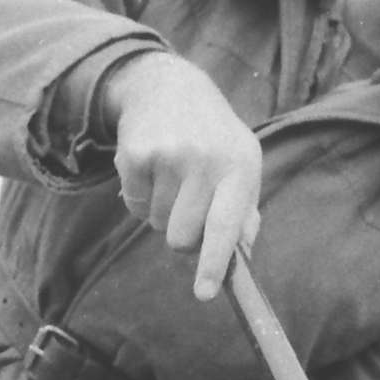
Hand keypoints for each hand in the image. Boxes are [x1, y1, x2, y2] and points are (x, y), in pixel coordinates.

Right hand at [100, 54, 261, 300]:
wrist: (169, 85)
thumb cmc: (213, 138)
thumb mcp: (241, 164)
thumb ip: (244, 212)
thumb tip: (242, 255)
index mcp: (240, 166)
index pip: (225, 227)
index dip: (214, 265)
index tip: (204, 294)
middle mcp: (205, 159)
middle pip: (182, 238)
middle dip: (182, 235)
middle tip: (187, 206)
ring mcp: (168, 154)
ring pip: (158, 224)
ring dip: (163, 212)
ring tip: (172, 177)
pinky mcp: (135, 153)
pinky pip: (135, 206)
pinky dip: (142, 197)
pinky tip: (153, 169)